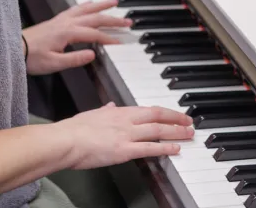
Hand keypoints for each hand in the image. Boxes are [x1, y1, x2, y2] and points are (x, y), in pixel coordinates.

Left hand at [23, 0, 130, 74]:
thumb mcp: (54, 63)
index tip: (121, 42)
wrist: (13, 48)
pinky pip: (75, 8)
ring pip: (87, 9)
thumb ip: (75, 59)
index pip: (95, 35)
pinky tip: (90, 3)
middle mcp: (67, 23)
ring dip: (102, 5)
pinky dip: (86, 5)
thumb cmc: (31, 57)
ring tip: (114, 2)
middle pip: (95, 18)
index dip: (110, 39)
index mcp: (68, 33)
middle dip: (113, 20)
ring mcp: (61, 19)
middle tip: (128, 21)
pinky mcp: (56, 20)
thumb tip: (93, 55)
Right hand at [59, 103, 193, 169]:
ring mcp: (127, 135)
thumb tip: (110, 106)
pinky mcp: (124, 150)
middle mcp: (126, 121)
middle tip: (189, 122)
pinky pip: (150, 148)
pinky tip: (176, 149)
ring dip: (176, 132)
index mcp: (119, 112)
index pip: (148, 109)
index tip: (175, 114)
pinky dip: (165, 148)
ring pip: (158, 131)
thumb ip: (104, 110)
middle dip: (176, 119)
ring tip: (189, 134)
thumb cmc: (73, 130)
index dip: (165, 112)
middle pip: (158, 117)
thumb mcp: (92, 114)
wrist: (65, 140)